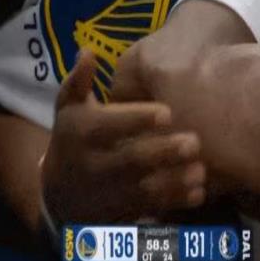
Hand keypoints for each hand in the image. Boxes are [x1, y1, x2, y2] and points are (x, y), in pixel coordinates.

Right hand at [41, 50, 205, 224]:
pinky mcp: (121, 211)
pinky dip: (174, 203)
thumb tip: (87, 49)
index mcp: (83, 133)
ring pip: (144, 189)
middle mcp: (95, 164)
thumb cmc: (72, 138)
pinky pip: (149, 209)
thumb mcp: (67, 108)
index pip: (109, 126)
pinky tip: (198, 192)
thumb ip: (77, 81)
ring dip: (174, 181)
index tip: (167, 112)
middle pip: (131, 160)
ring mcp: (109, 192)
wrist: (58, 190)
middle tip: (194, 142)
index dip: (137, 119)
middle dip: (163, 152)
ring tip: (201, 170)